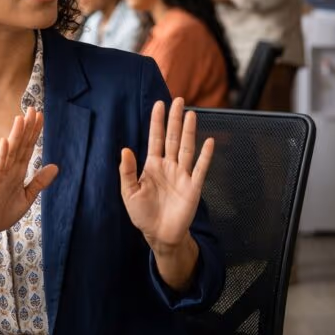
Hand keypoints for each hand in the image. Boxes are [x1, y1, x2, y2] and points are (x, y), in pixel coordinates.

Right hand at [0, 107, 58, 242]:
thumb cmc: (1, 212)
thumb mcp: (27, 197)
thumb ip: (39, 182)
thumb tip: (55, 166)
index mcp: (18, 172)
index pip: (28, 148)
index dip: (35, 133)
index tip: (40, 116)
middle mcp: (10, 170)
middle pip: (21, 145)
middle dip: (27, 128)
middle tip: (33, 108)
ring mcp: (1, 176)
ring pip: (10, 152)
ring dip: (16, 135)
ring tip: (21, 118)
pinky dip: (3, 154)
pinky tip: (6, 141)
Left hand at [120, 98, 213, 250]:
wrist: (159, 235)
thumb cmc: (143, 214)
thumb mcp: (129, 193)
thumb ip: (127, 171)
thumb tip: (125, 149)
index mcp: (152, 166)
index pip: (156, 139)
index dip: (157, 122)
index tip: (159, 104)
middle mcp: (169, 166)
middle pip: (173, 138)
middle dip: (175, 119)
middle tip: (178, 100)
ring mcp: (182, 175)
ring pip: (186, 148)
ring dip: (189, 132)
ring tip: (191, 114)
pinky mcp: (193, 187)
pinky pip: (200, 169)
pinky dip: (205, 156)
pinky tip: (209, 142)